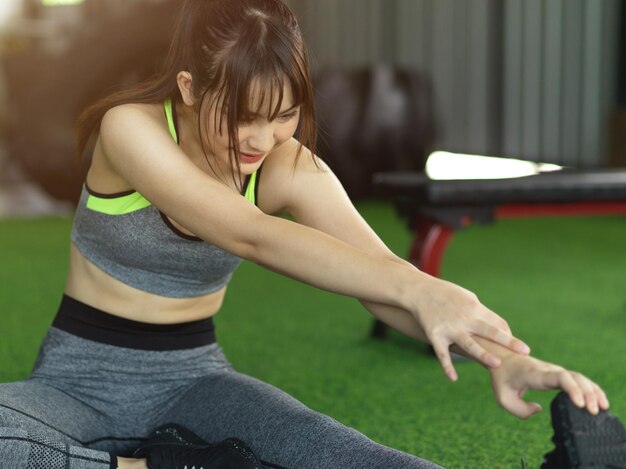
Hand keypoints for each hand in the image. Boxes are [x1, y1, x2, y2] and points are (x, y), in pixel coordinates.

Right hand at [412, 277, 529, 380]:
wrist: (419, 290)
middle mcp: (464, 317)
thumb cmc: (446, 294)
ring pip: (469, 343)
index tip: (518, 348)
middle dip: (508, 341)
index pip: (497, 322)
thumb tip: (498, 326)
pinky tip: (453, 379)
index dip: (509, 335)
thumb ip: (481, 312)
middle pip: (490, 330)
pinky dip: (447, 366)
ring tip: (497, 364)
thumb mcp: (467, 297)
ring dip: (483, 354)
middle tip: (524, 351)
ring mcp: (450, 327)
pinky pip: (442, 354)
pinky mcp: (435, 335)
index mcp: (475, 307)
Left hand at [489, 353, 609, 418]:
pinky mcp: (558, 374)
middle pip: (573, 378)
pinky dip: (590, 388)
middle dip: (587, 394)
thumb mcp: (503, 398)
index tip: (580, 403)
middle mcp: (548, 370)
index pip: (558, 377)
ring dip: (592, 391)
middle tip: (593, 412)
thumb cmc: (502, 378)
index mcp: (535, 374)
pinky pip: (577, 379)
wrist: (501, 357)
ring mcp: (554, 370)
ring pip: (578, 378)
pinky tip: (600, 400)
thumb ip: (519, 410)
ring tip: (602, 408)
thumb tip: (539, 409)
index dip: (572, 389)